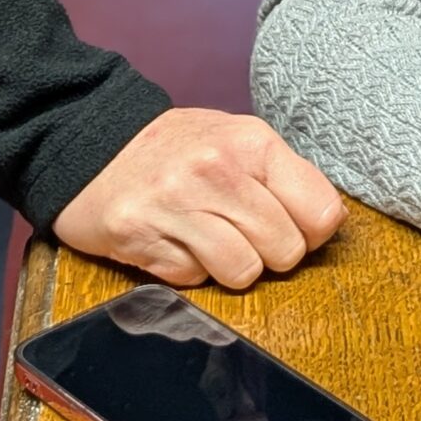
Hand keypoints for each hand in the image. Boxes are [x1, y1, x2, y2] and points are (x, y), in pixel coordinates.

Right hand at [54, 109, 343, 290]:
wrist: (92, 142)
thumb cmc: (177, 149)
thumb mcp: (236, 139)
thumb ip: (283, 175)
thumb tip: (328, 219)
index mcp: (251, 142)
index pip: (320, 211)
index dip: (311, 231)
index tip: (292, 225)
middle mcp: (217, 170)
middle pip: (285, 251)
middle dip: (269, 253)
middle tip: (242, 232)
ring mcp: (177, 205)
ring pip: (243, 273)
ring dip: (230, 266)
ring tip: (208, 238)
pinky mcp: (141, 236)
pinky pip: (193, 280)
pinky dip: (189, 269)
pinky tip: (174, 240)